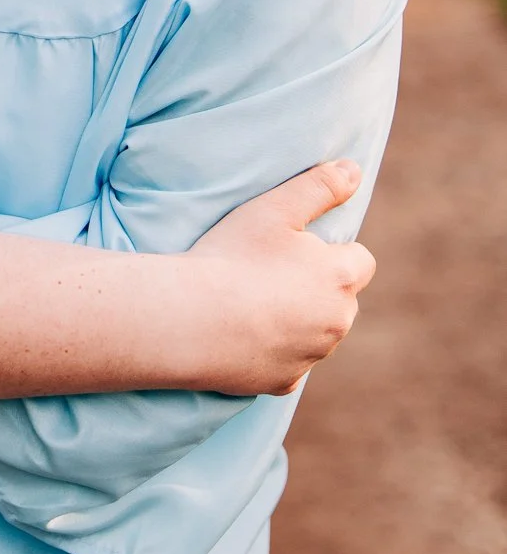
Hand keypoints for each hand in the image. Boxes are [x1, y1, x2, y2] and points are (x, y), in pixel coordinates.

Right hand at [181, 160, 375, 396]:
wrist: (191, 319)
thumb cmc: (234, 255)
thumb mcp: (275, 208)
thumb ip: (319, 186)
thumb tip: (354, 169)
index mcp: (341, 278)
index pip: (361, 260)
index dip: (333, 250)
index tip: (297, 246)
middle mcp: (337, 323)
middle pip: (341, 299)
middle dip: (318, 287)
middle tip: (270, 270)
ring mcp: (311, 358)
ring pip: (317, 333)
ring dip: (300, 319)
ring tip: (252, 299)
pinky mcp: (283, 384)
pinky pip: (290, 363)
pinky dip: (275, 350)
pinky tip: (243, 333)